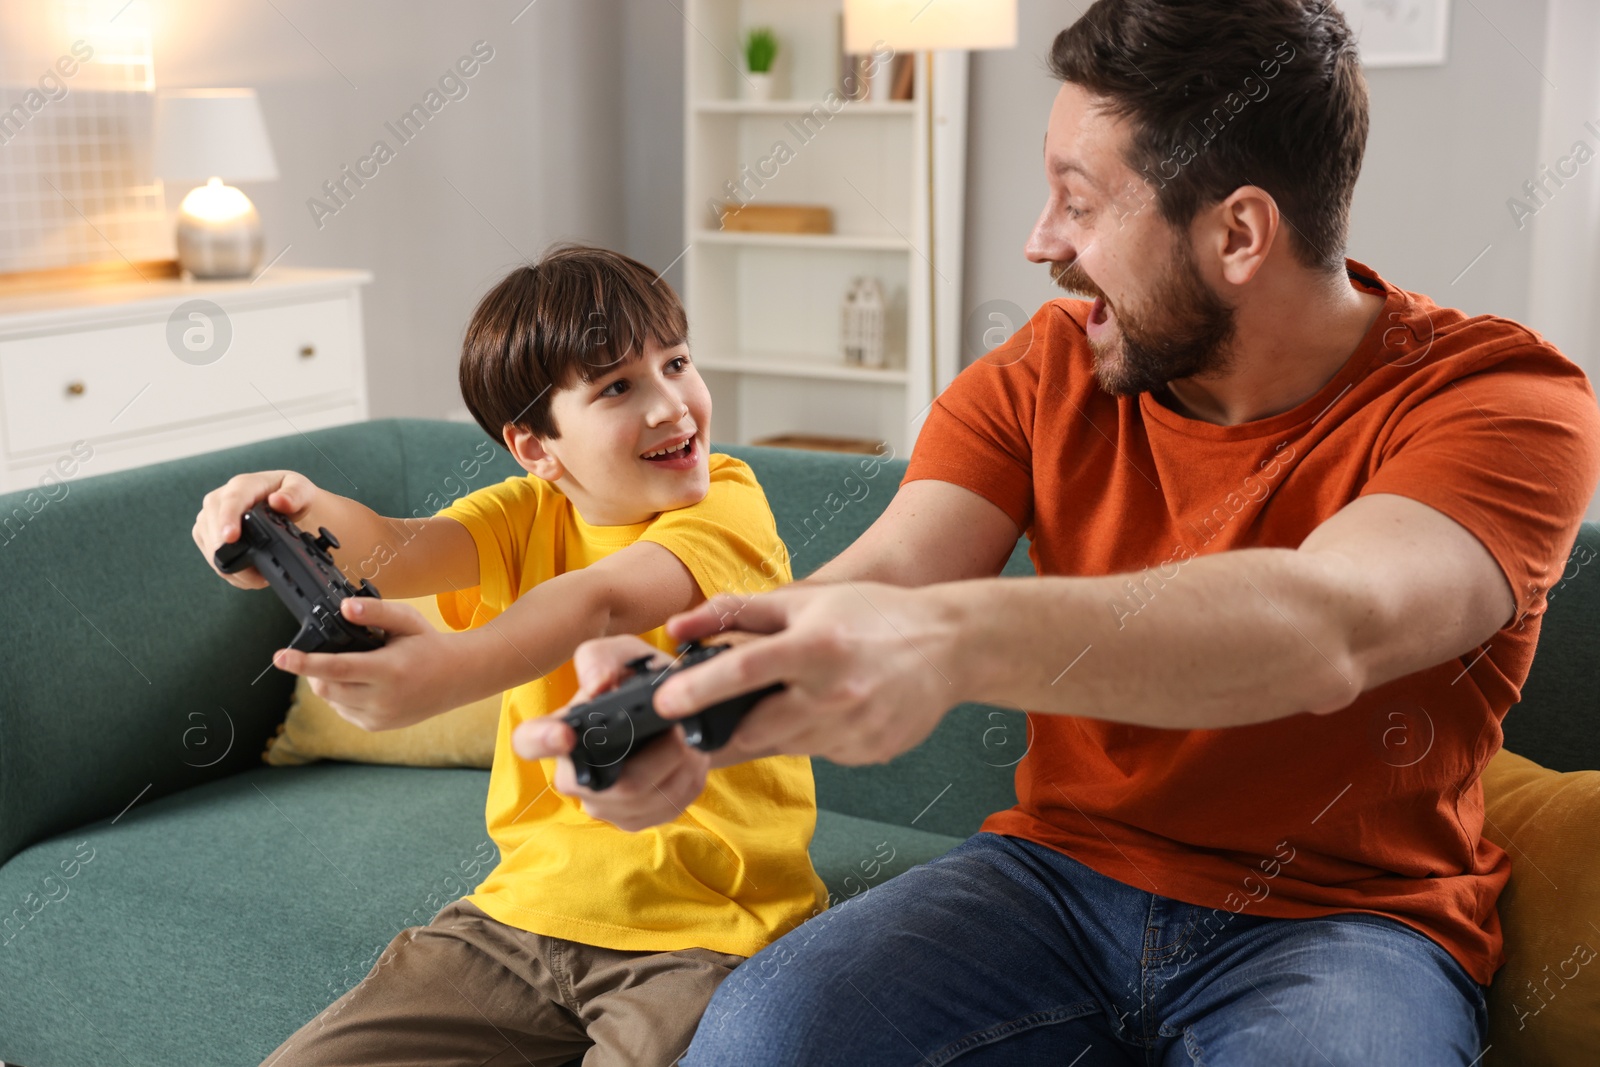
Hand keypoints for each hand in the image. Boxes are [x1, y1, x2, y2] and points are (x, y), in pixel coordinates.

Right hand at [192, 470, 321, 588]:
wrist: (281, 504)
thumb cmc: (290, 495)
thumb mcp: (302, 490)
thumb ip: (295, 495)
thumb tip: (278, 501)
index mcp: (243, 485)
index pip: (232, 501)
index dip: (229, 519)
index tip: (231, 537)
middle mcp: (219, 499)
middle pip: (215, 530)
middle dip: (235, 556)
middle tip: (262, 576)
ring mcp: (209, 517)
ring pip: (211, 549)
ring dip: (234, 568)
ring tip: (260, 577)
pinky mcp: (205, 534)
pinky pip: (211, 558)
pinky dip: (230, 572)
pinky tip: (249, 574)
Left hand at [271, 597, 490, 730]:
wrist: (458, 678)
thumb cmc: (428, 645)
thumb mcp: (406, 620)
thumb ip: (374, 612)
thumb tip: (344, 607)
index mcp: (389, 670)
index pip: (336, 668)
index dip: (304, 663)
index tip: (280, 657)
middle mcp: (383, 699)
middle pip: (325, 687)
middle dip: (313, 671)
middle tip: (321, 654)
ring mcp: (380, 717)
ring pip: (332, 701)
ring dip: (328, 683)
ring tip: (350, 666)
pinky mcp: (377, 726)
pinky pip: (343, 711)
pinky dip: (342, 696)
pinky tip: (360, 683)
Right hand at [511, 636, 712, 831]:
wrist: (676, 712)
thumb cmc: (638, 680)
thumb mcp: (623, 654)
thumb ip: (602, 658)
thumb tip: (596, 685)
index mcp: (561, 730)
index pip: (529, 741)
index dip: (541, 741)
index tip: (565, 735)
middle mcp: (574, 774)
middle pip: (617, 783)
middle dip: (658, 753)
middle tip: (678, 728)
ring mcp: (604, 804)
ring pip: (647, 796)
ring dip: (679, 763)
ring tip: (687, 738)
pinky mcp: (634, 819)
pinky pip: (668, 805)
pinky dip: (688, 777)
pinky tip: (690, 758)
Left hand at [656, 581, 965, 765]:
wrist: (950, 645)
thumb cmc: (874, 615)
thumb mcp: (807, 601)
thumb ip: (737, 613)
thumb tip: (678, 626)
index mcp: (816, 647)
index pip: (744, 672)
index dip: (699, 690)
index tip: (665, 704)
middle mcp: (834, 694)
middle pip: (753, 729)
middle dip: (727, 728)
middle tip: (720, 715)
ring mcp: (853, 731)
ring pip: (783, 745)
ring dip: (770, 730)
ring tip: (796, 698)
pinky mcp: (867, 754)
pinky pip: (818, 753)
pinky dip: (810, 736)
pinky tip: (832, 709)